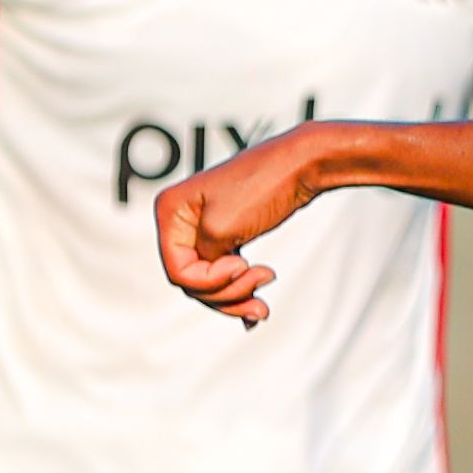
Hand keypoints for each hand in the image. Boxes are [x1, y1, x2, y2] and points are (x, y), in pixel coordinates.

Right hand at [155, 131, 334, 324]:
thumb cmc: (263, 184)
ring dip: (237, 295)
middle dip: (227, 291)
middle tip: (261, 280)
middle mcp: (182, 219)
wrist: (302, 164)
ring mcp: (204, 228)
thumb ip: (203, 261)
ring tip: (264, 296)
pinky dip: (241, 290)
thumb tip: (199, 282)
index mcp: (171, 210)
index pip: (177, 270)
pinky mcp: (227, 235)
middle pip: (192, 281)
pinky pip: (225, 274)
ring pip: (209, 282)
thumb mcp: (222, 229)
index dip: (208, 280)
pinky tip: (256, 307)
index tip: (241, 265)